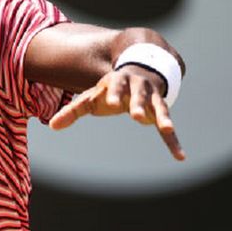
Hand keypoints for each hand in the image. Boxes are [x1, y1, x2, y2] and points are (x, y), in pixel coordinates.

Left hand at [48, 64, 184, 159]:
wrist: (138, 73)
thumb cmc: (108, 90)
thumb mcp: (90, 98)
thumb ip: (72, 111)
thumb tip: (51, 126)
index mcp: (118, 82)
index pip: (114, 87)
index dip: (113, 94)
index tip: (111, 101)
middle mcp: (138, 87)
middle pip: (138, 94)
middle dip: (136, 103)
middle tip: (134, 114)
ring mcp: (152, 98)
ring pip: (158, 106)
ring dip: (162, 117)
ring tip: (168, 128)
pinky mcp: (160, 111)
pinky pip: (167, 127)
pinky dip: (173, 141)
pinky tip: (180, 156)